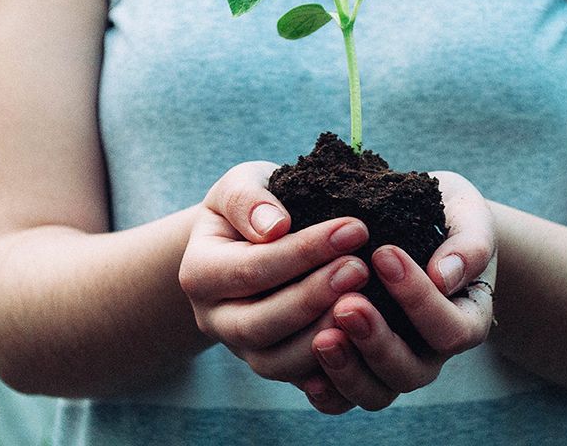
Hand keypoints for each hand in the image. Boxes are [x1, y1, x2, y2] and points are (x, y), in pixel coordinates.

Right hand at [178, 161, 371, 387]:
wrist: (249, 240)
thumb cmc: (252, 207)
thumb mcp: (241, 184)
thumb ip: (248, 199)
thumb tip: (274, 226)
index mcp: (200, 273)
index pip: (251, 269)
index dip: (303, 252)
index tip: (354, 228)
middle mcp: (214, 319)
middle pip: (259, 324)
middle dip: (314, 297)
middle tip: (361, 267)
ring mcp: (242, 350)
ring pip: (277, 362)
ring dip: (324, 334)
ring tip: (367, 302)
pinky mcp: (274, 366)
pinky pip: (300, 381)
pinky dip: (332, 368)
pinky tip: (364, 339)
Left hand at [306, 171, 496, 413]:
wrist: (422, 225)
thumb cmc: (449, 216)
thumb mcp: (469, 217)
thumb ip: (468, 244)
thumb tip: (444, 276)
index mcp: (466, 319)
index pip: (450, 329)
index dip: (418, 299)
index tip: (383, 253)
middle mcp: (431, 353)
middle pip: (410, 371)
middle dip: (377, 340)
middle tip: (347, 303)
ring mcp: (393, 366)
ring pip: (376, 393)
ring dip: (348, 369)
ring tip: (322, 336)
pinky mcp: (358, 369)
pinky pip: (343, 400)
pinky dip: (327, 392)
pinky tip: (306, 373)